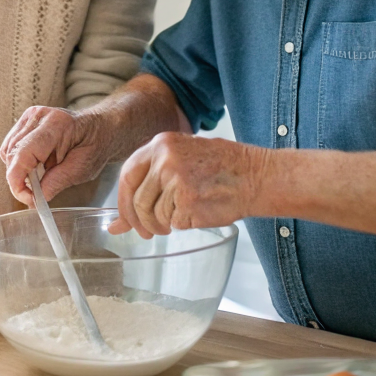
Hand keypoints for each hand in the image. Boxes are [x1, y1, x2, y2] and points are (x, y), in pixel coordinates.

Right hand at [0, 106, 110, 204]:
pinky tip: (37, 165)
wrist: (100, 129)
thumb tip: (36, 197)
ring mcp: (30, 116)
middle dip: (20, 179)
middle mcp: (39, 116)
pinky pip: (10, 147)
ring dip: (19, 170)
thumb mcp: (83, 169)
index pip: (24, 153)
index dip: (18, 180)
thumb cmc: (95, 145)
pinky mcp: (25, 122)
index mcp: (56, 125)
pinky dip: (19, 162)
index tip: (27, 198)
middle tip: (36, 195)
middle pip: (12, 154)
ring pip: (8, 152)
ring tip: (42, 175)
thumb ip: (57, 182)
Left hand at [111, 133, 268, 238]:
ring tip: (182, 218)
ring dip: (163, 225)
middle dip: (140, 222)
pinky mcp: (188, 201)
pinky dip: (183, 224)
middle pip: (138, 200)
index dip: (123, 201)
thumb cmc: (224, 168)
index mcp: (162, 143)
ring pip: (155, 215)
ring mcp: (176, 180)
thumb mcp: (184, 158)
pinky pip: (175, 222)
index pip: (127, 175)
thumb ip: (152, 181)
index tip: (124, 218)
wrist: (257, 176)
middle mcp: (165, 159)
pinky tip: (199, 213)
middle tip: (147, 232)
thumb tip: (118, 223)